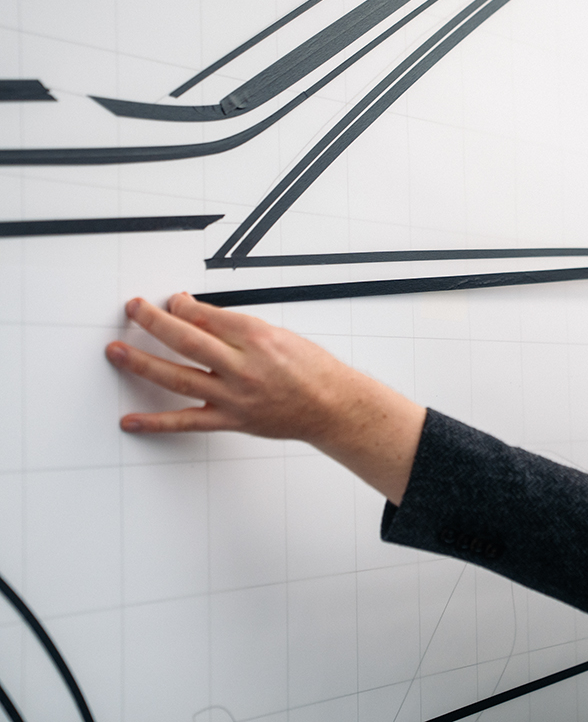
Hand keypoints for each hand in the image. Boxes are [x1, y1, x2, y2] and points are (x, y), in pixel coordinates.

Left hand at [105, 293, 424, 503]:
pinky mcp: (231, 419)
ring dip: (142, 363)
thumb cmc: (313, 369)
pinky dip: (156, 422)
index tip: (169, 301)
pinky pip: (187, 421)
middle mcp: (243, 366)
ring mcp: (234, 395)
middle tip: (133, 309)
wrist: (333, 406)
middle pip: (186, 340)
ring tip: (117, 351)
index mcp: (258, 337)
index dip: (182, 305)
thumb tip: (200, 320)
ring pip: (178, 377)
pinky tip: (131, 419)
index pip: (208, 316)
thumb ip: (239, 329)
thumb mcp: (280, 335)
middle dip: (153, 321)